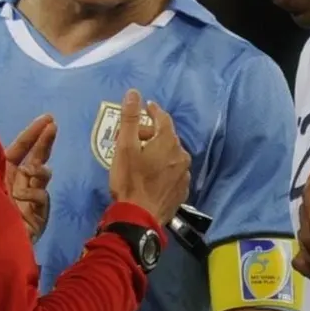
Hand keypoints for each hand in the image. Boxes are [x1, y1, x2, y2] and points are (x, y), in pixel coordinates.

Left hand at [4, 114, 57, 242]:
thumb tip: (19, 149)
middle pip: (33, 158)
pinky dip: (35, 193)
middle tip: (54, 126)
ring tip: (34, 171)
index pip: (18, 150)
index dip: (31, 134)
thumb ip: (0, 165)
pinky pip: (41, 197)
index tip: (47, 119)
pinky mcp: (36, 217)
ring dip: (40, 170)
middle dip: (44, 141)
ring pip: (41, 176)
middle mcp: (14, 185)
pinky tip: (24, 197)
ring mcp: (27, 201)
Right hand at [109, 89, 190, 224]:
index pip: (163, 118)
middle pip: (167, 136)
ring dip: (159, 151)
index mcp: (168, 141)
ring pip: (172, 154)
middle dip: (151, 133)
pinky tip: (153, 175)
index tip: (147, 106)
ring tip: (142, 158)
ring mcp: (184, 174)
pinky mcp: (182, 190)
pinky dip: (165, 168)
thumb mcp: (125, 147)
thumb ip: (131, 118)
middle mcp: (181, 155)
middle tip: (134, 138)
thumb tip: (134, 93)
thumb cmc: (129, 180)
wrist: (139, 217)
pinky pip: (174, 171)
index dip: (154, 110)